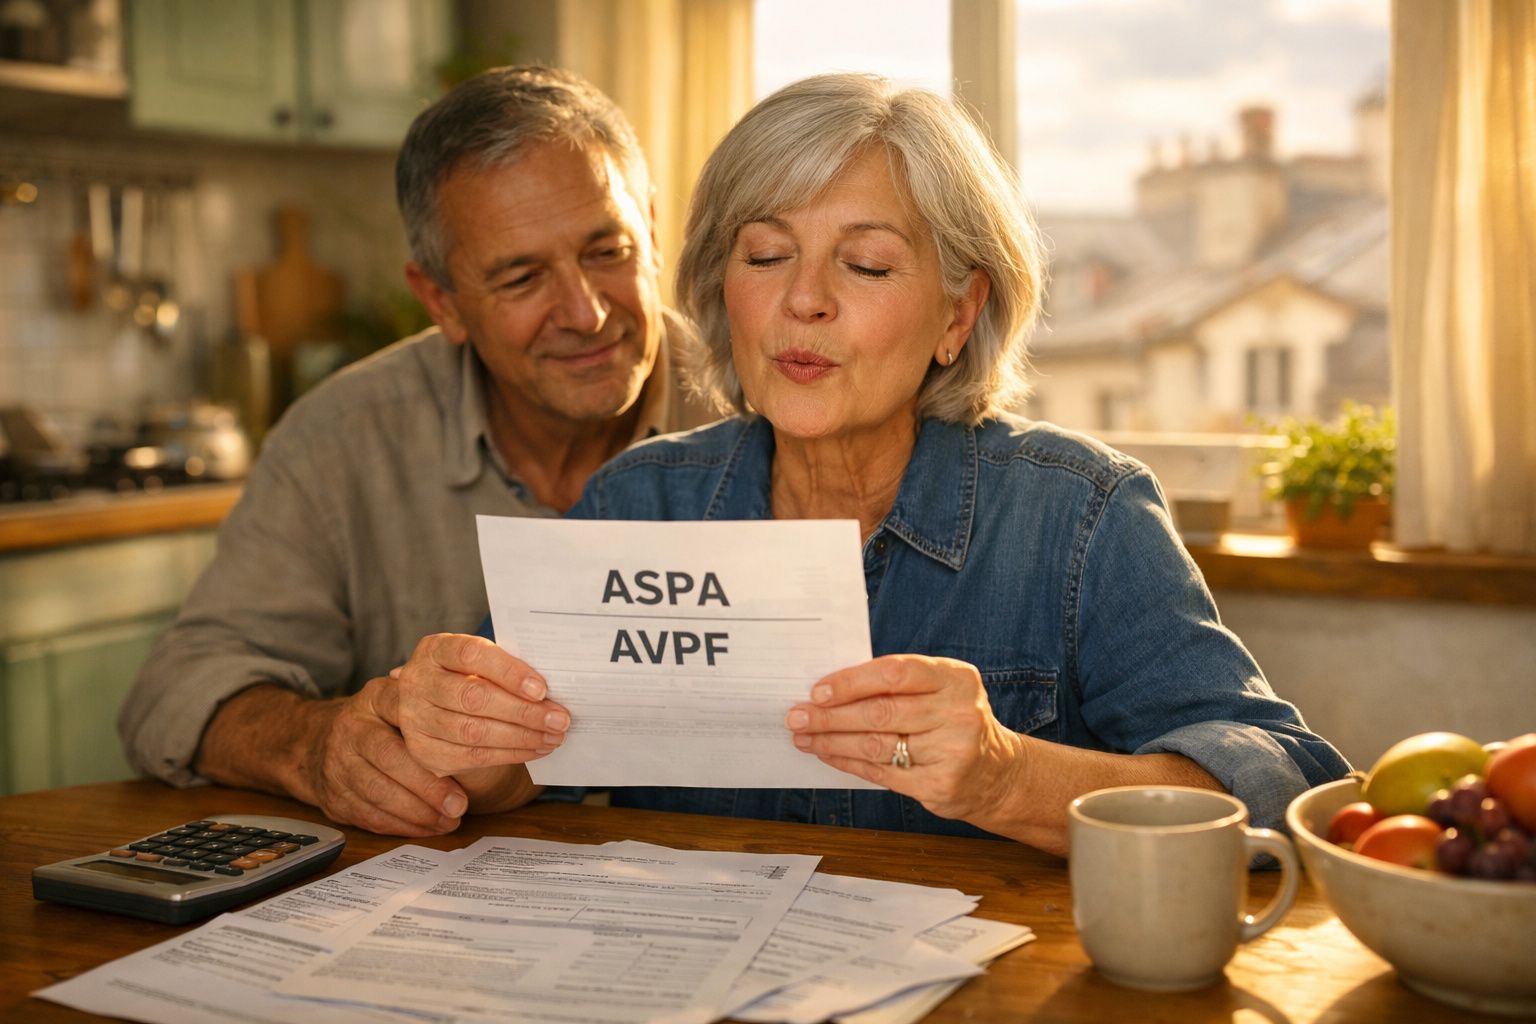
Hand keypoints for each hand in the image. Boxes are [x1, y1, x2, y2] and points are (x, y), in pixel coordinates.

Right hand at [295, 677, 478, 835]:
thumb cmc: (382, 723)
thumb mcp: (404, 701)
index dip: (432, 733)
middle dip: (427, 786)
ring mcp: (337, 764)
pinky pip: (370, 816)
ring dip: (418, 812)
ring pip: (378, 793)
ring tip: (450, 820)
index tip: (465, 751)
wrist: (320, 744)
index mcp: (373, 699)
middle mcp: (351, 728)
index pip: (402, 709)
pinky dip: (404, 826)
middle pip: (389, 757)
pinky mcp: (333, 797)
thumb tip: (488, 709)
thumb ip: (437, 704)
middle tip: (460, 804)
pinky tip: (429, 827)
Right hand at [388, 633, 570, 779]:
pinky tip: (536, 749)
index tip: (542, 688)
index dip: (508, 672)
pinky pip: (472, 756)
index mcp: (435, 649)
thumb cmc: (471, 676)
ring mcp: (415, 719)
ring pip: (474, 731)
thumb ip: (506, 667)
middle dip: (523, 711)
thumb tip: (552, 688)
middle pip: (473, 697)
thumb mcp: (480, 662)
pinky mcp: (424, 751)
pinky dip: (510, 754)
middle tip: (559, 719)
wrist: (435, 706)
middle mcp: (417, 682)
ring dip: (522, 737)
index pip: (471, 655)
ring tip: (554, 737)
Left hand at [784, 654, 1024, 824]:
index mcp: (956, 678)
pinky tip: (828, 754)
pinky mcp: (939, 785)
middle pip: (880, 712)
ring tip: (804, 736)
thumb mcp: (939, 691)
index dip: (852, 682)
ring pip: (876, 744)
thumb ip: (897, 686)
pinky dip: (848, 762)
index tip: (818, 690)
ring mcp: (952, 751)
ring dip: (832, 740)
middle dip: (831, 715)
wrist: (996, 773)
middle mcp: (958, 713)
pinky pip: (881, 772)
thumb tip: (830, 689)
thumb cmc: (952, 721)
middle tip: (797, 715)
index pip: (895, 674)